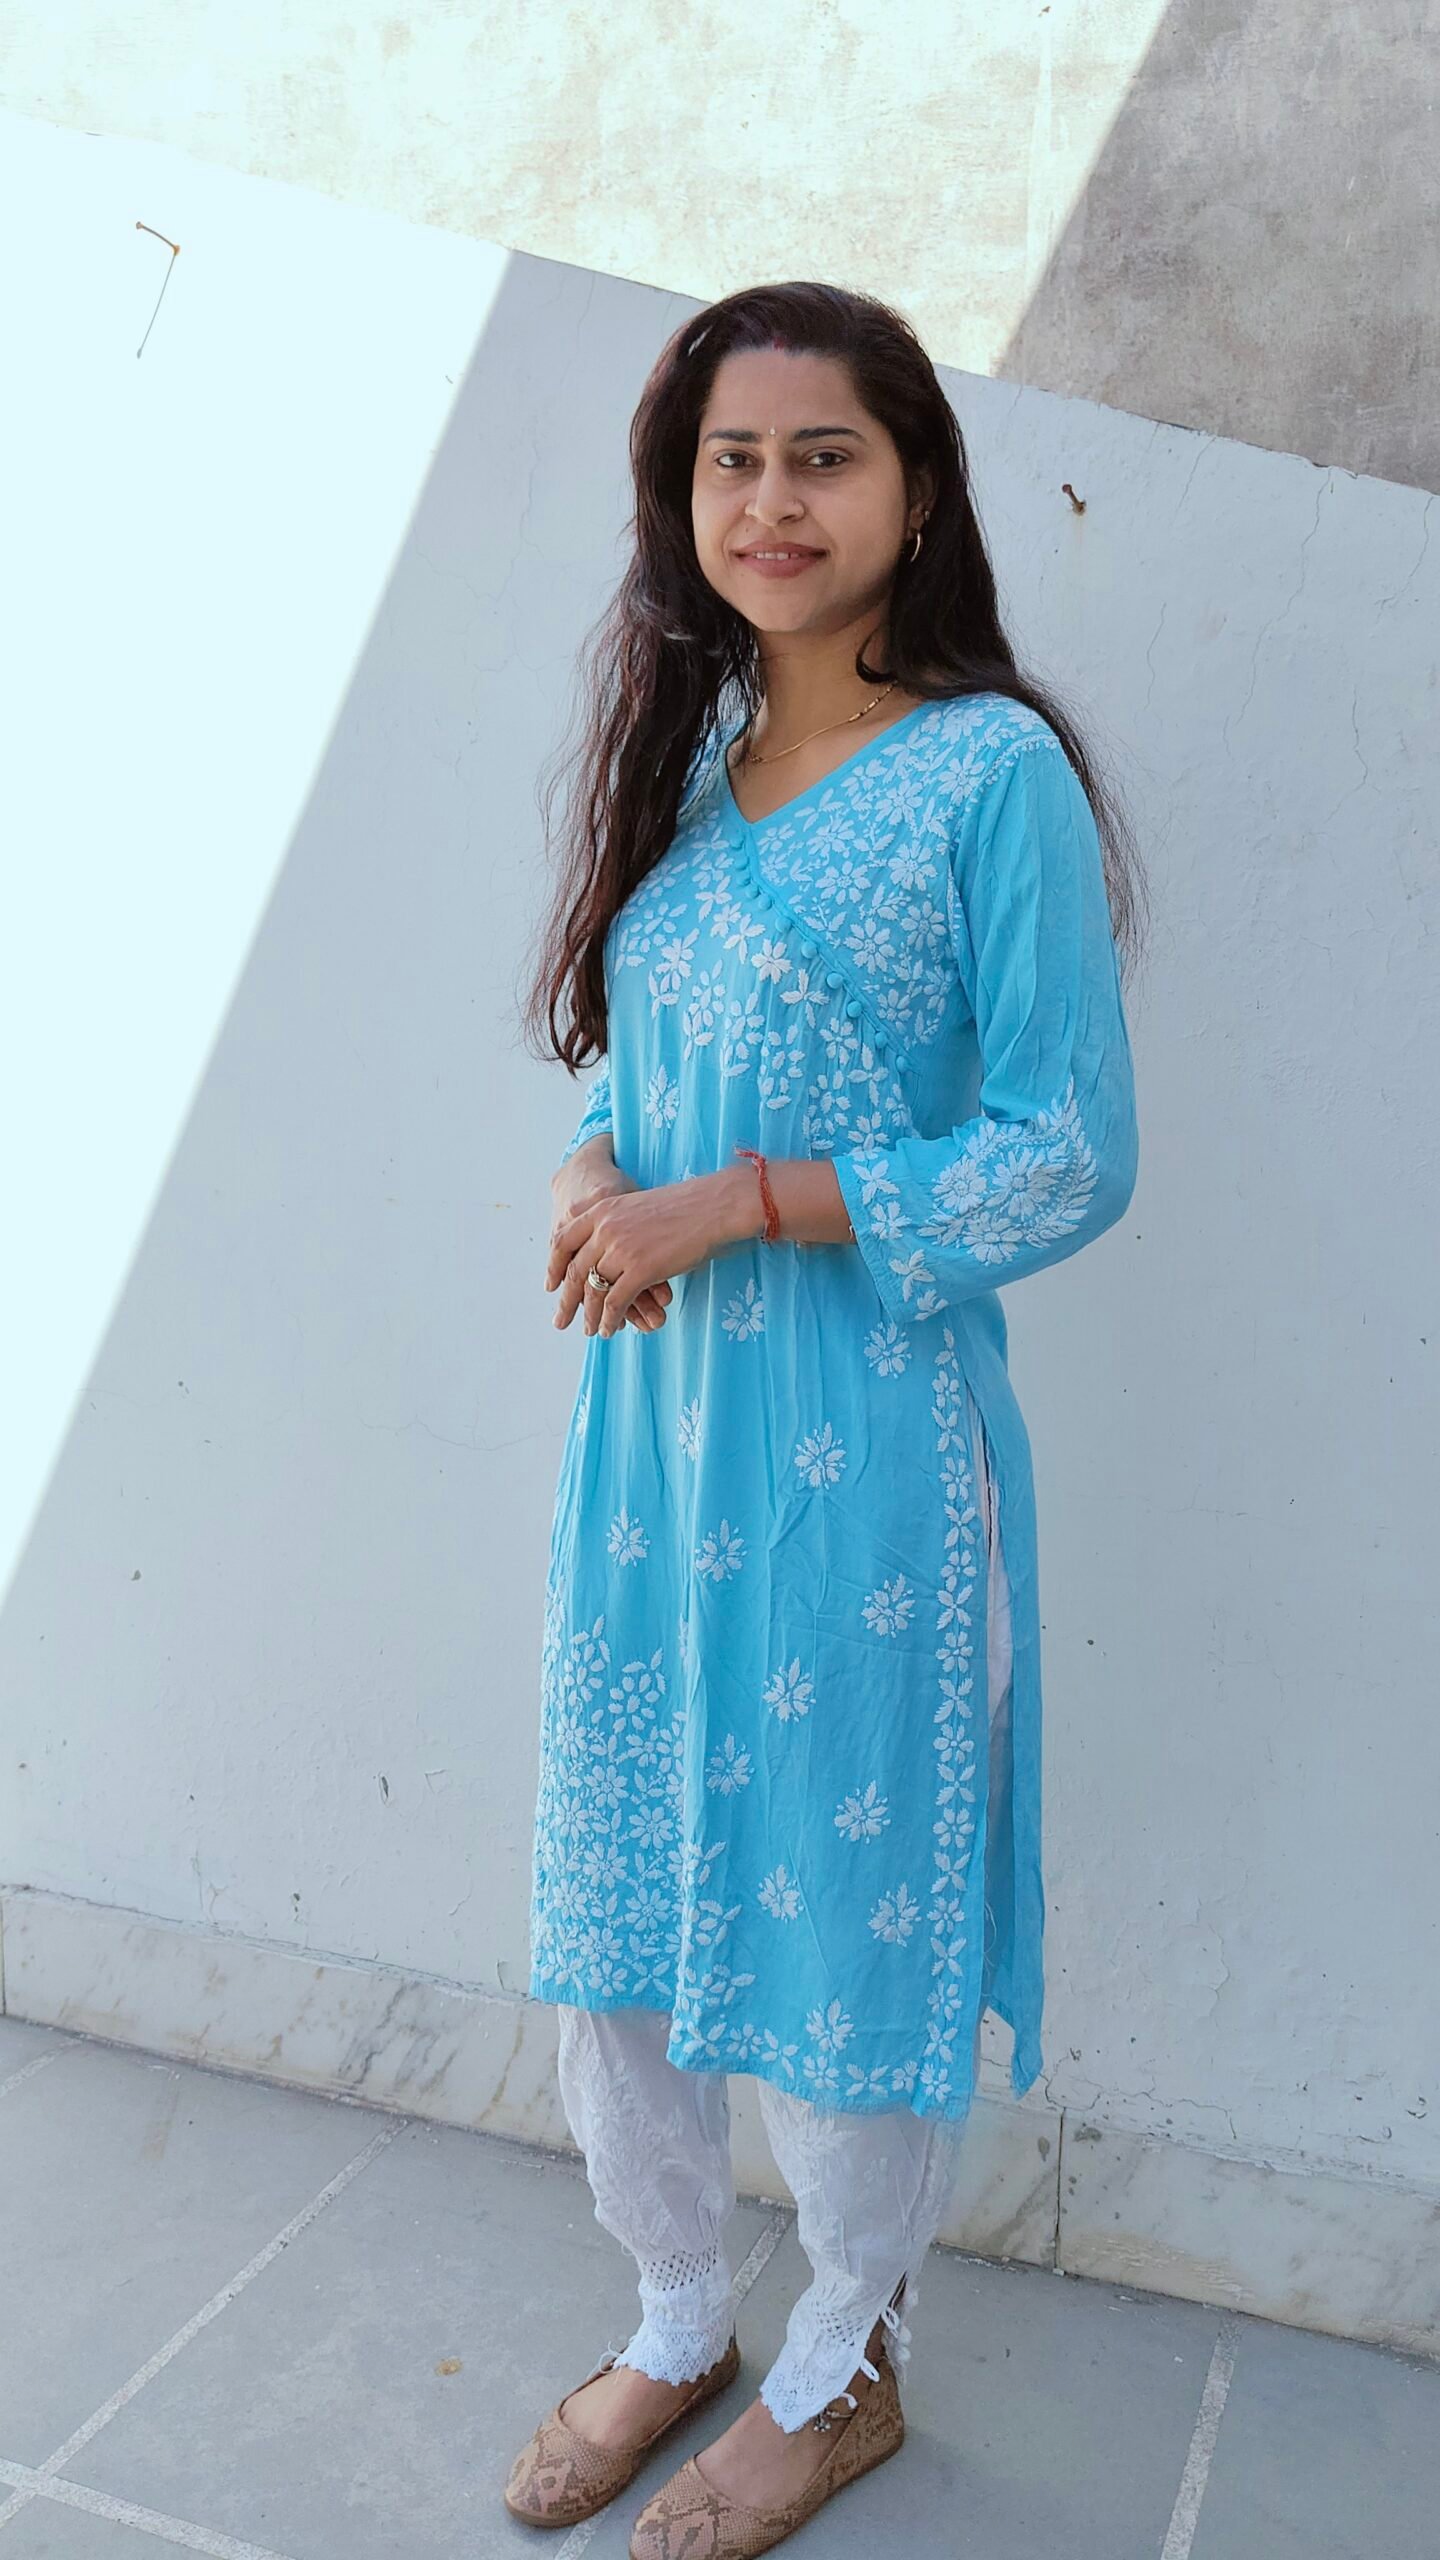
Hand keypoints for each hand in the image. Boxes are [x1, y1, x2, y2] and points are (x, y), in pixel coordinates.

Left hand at [548, 1154, 673, 1333]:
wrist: (710, 1207)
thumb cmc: (681, 1208)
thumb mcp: (635, 1204)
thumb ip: (613, 1221)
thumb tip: (601, 1246)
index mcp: (601, 1210)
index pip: (563, 1241)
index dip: (554, 1266)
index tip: (551, 1286)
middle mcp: (605, 1229)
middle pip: (575, 1271)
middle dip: (566, 1301)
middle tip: (560, 1321)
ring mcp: (621, 1249)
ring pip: (593, 1290)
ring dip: (590, 1316)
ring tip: (589, 1331)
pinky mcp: (640, 1269)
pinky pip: (615, 1302)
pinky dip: (610, 1319)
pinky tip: (610, 1329)